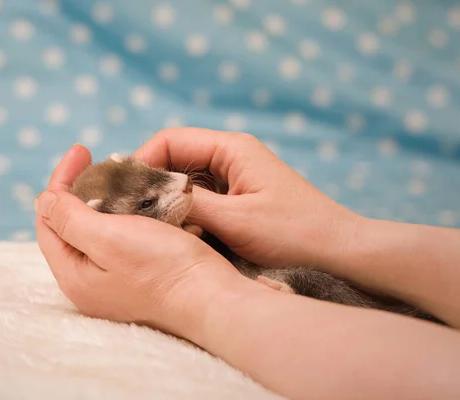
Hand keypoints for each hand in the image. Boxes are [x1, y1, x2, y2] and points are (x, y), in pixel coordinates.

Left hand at [35, 144, 246, 338]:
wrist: (210, 297)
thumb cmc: (162, 267)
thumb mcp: (109, 237)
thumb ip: (69, 219)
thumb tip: (43, 200)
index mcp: (74, 275)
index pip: (50, 220)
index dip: (60, 182)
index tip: (82, 151)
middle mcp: (89, 282)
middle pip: (72, 226)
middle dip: (82, 190)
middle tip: (100, 162)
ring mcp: (114, 282)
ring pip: (99, 232)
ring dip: (106, 202)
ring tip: (121, 178)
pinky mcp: (139, 278)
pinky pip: (122, 240)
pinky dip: (127, 217)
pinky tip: (142, 202)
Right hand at [134, 128, 361, 270]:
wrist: (336, 249)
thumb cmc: (293, 232)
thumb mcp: (235, 220)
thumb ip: (188, 204)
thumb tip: (145, 196)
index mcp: (232, 148)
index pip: (170, 141)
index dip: (141, 163)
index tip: (123, 193)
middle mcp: (231, 154)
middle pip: (174, 157)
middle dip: (150, 182)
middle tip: (130, 211)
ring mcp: (235, 175)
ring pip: (185, 179)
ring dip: (168, 199)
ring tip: (154, 224)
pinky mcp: (238, 195)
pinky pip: (201, 196)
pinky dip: (186, 210)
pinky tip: (182, 231)